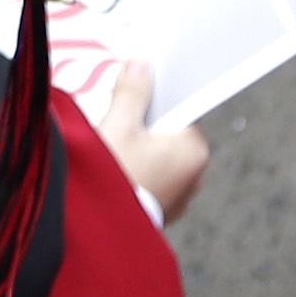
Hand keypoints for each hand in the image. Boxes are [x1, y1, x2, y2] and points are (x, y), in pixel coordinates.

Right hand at [88, 61, 207, 224]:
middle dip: (144, 130)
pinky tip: (118, 176)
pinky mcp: (164, 213)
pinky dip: (139, 176)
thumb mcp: (118, 126)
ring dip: (141, 154)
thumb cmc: (113, 177)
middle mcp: (196, 175)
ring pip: (160, 160)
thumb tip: (141, 65)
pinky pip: (154, 183)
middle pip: (169, 136)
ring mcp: (181, 197)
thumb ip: (132, 93)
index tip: (135, 99)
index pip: (180, 112)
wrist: (99, 231)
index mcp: (194, 150)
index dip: (155, 102)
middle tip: (117, 129)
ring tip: (114, 156)